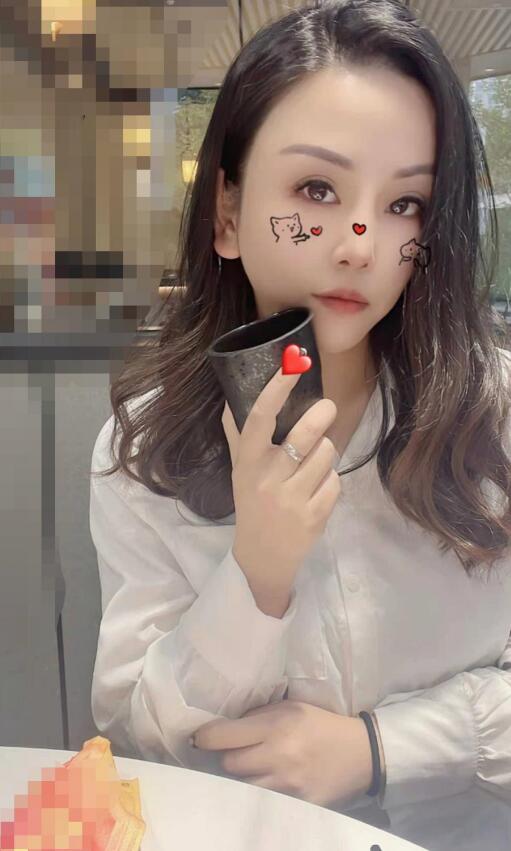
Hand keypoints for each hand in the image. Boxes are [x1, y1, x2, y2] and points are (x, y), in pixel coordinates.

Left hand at [192, 699, 372, 807]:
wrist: (361, 753)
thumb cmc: (320, 724)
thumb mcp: (289, 707)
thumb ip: (257, 716)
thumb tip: (223, 725)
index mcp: (276, 726)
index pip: (222, 737)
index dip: (206, 737)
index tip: (201, 737)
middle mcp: (279, 756)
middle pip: (228, 764)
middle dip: (229, 756)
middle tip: (239, 750)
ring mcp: (288, 785)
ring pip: (243, 785)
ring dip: (245, 776)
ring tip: (257, 766)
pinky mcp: (297, 806)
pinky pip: (264, 802)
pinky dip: (262, 792)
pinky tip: (271, 781)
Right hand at [222, 365, 340, 596]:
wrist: (261, 558)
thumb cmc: (252, 504)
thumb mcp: (240, 471)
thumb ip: (238, 435)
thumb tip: (230, 398)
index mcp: (248, 461)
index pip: (259, 418)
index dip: (277, 388)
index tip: (293, 363)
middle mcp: (267, 478)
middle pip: (306, 434)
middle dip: (322, 415)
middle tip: (327, 408)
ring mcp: (292, 499)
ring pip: (326, 455)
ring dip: (326, 453)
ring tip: (314, 463)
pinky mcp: (314, 516)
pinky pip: (335, 481)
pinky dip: (331, 481)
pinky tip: (317, 491)